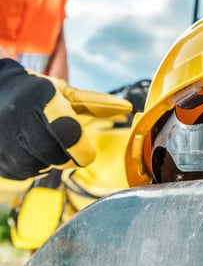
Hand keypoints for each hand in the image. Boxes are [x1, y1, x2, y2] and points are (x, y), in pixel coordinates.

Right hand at [0, 59, 132, 179]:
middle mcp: (21, 118)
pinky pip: (22, 172)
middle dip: (69, 158)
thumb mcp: (66, 94)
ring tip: (48, 144)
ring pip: (40, 167)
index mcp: (44, 99)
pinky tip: (32, 150)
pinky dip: (34, 166)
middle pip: (56, 157)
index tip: (88, 152)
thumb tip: (127, 108)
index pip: (68, 133)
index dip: (82, 149)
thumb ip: (97, 104)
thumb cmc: (38, 92)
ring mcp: (4, 138)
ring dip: (51, 161)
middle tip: (71, 150)